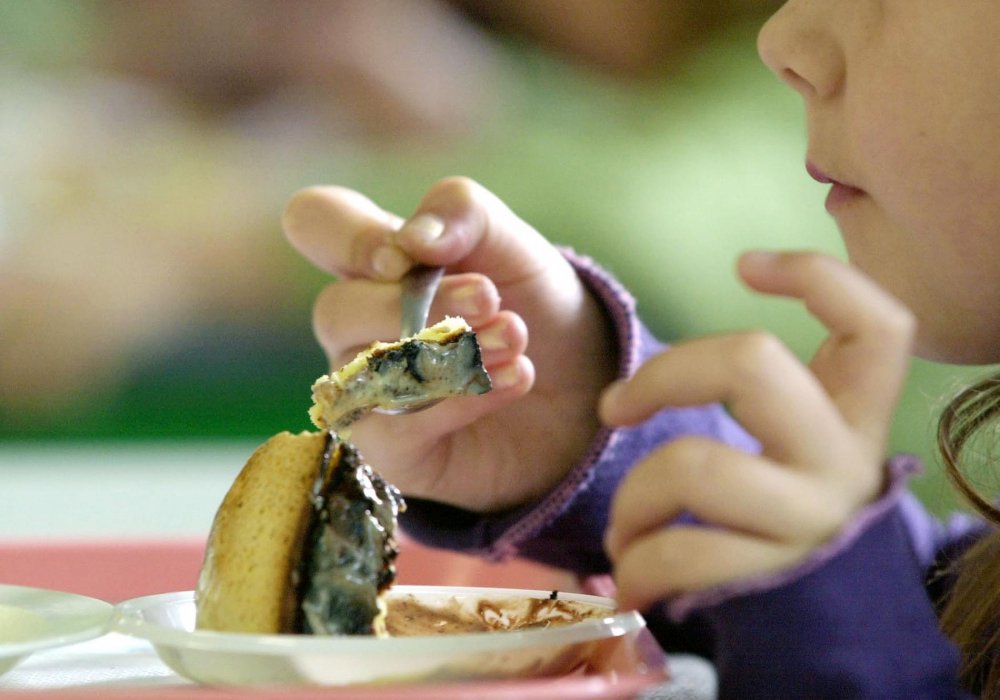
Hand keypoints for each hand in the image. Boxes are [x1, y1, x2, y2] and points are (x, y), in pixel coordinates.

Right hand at [283, 177, 616, 512]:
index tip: (413, 254)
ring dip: (449, 352)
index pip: (314, 223)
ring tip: (516, 338)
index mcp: (372, 261)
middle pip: (334, 309)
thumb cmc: (531, 304)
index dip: (352, 235)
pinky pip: (400, 428)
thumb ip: (465, 215)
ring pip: (368, 372)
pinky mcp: (390, 448)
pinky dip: (462, 399)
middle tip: (491, 298)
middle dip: (419, 303)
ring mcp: (364, 390)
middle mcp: (354, 326)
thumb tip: (415, 239)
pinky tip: (515, 378)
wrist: (579, 388)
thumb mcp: (514, 246)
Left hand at [601, 251, 914, 611]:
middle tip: (614, 409)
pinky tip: (627, 573)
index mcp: (855, 413)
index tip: (745, 265)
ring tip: (623, 531)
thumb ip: (757, 395)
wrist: (816, 622)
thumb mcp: (792, 443)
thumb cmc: (779, 511)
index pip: (876, 325)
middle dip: (661, 375)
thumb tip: (628, 391)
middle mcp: (846, 459)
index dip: (820, 277)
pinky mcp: (771, 574)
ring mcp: (810, 518)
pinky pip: (681, 553)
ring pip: (694, 465)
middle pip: (752, 362)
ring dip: (633, 500)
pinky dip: (636, 563)